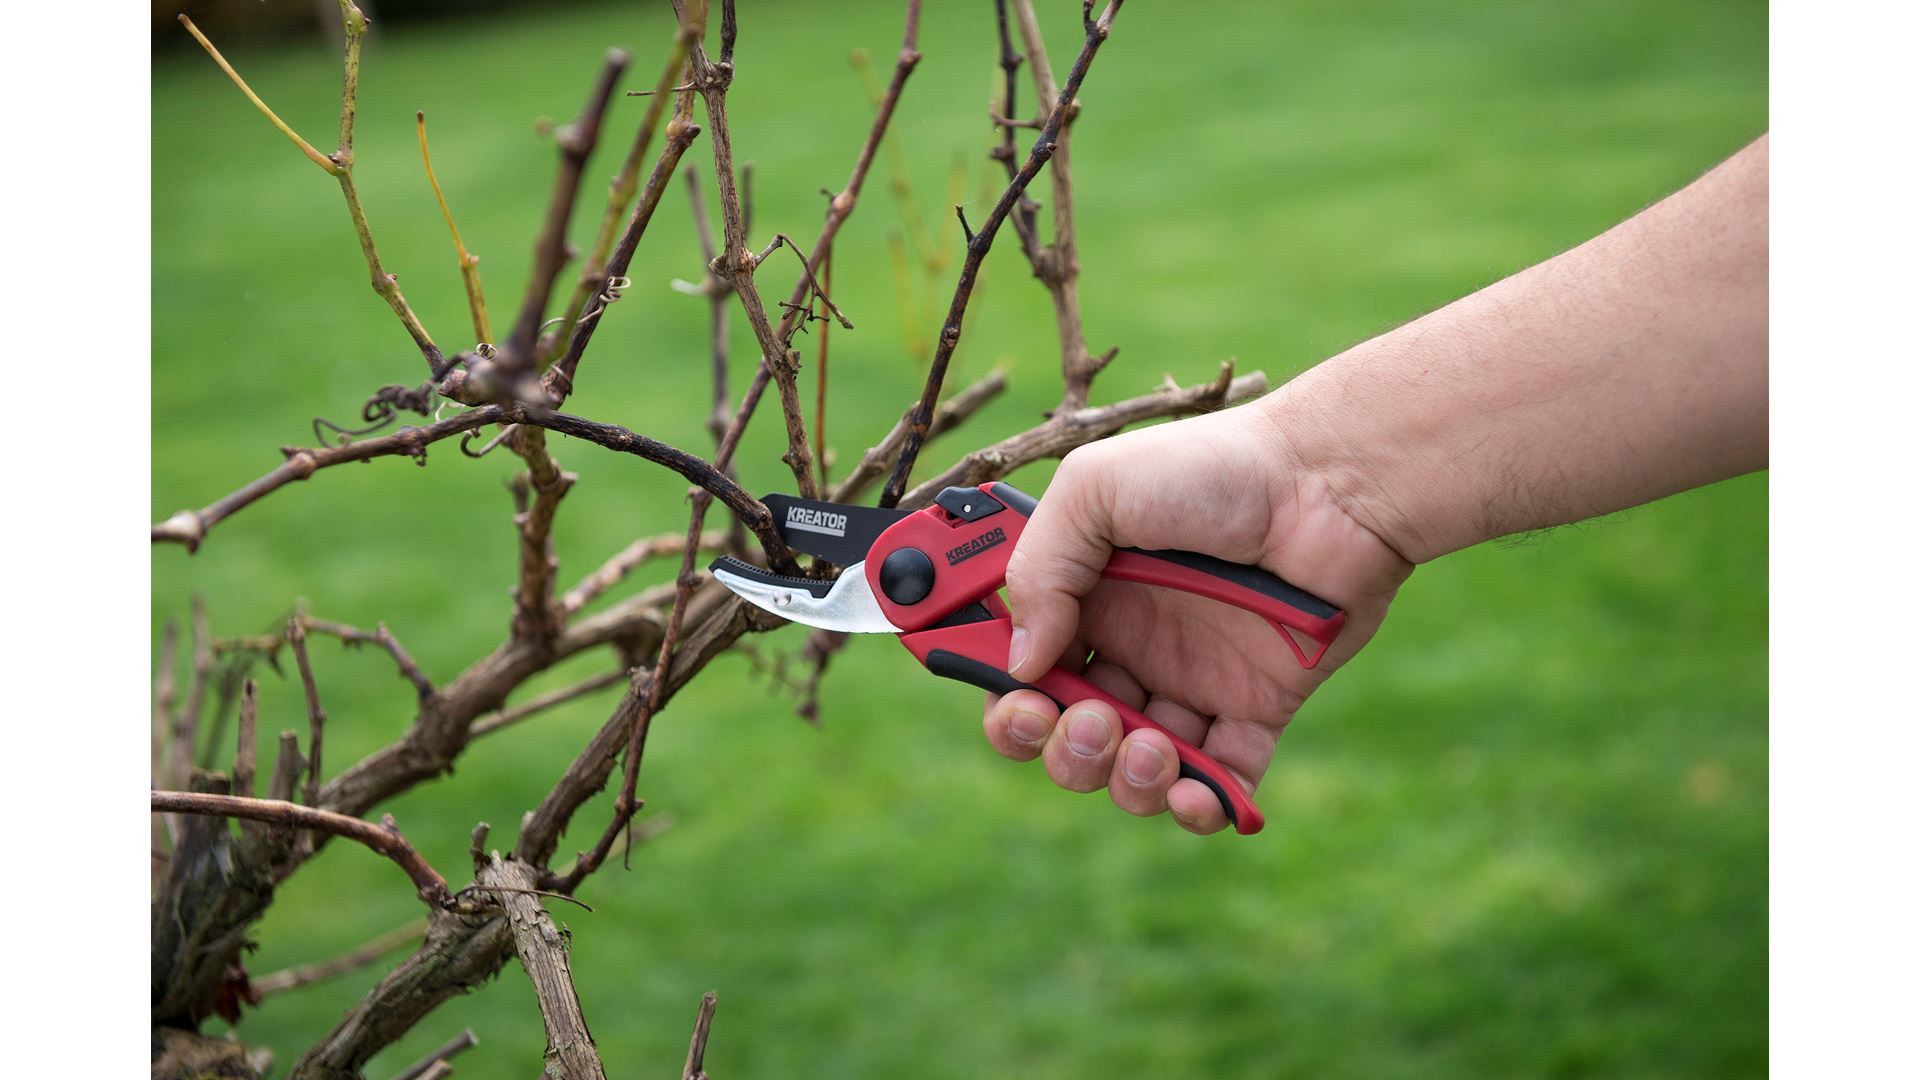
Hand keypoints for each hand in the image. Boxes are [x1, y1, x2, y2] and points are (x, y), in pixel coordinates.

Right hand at [981, 396, 1411, 833]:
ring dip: (1123, 779)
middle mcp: (1129, 644)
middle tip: (1088, 718)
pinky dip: (1198, 805)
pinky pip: (1217, 781)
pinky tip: (1191, 791)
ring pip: (1131, 769)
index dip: (1005, 698)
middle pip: (1067, 734)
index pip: (1019, 669)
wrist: (1331, 485)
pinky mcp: (1255, 708)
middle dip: (1062, 749)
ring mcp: (1191, 681)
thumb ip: (1040, 569)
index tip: (1017, 697)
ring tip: (1147, 745)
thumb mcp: (1098, 489)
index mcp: (1083, 596)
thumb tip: (1020, 663)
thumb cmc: (1214, 469)